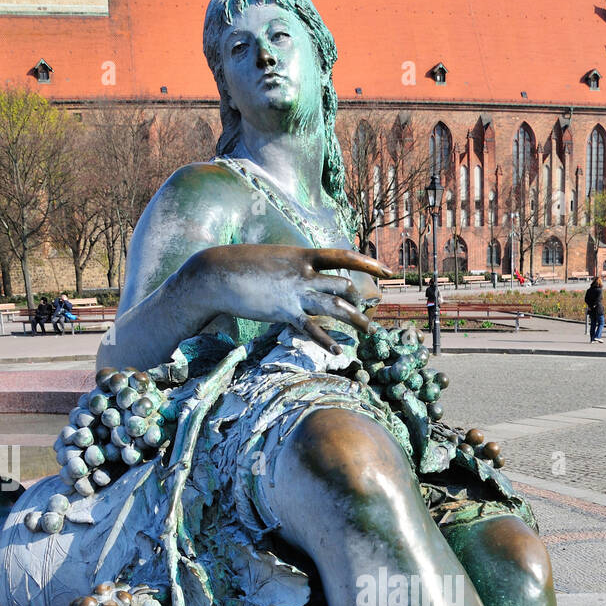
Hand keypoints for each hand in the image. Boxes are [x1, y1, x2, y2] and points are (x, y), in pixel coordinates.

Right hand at [197, 244, 392, 352]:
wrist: (217, 273)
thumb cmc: (244, 265)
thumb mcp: (276, 258)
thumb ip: (295, 266)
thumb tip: (308, 273)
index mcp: (304, 255)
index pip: (344, 256)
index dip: (369, 262)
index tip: (388, 270)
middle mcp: (304, 273)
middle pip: (343, 287)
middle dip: (360, 301)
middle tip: (371, 312)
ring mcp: (294, 293)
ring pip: (334, 307)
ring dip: (356, 320)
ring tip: (371, 332)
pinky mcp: (283, 312)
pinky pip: (311, 329)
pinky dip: (326, 340)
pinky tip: (339, 350)